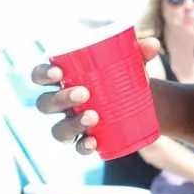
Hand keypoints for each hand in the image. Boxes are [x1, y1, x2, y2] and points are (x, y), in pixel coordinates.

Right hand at [34, 37, 160, 153]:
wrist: (143, 101)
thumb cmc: (126, 74)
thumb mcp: (132, 62)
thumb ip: (141, 52)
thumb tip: (153, 45)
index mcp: (64, 78)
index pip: (40, 76)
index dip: (42, 75)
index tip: (58, 72)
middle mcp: (62, 102)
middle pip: (46, 104)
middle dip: (60, 99)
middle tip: (83, 93)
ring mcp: (71, 123)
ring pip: (58, 129)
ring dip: (71, 124)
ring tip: (93, 117)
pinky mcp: (86, 139)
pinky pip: (77, 147)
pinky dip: (83, 146)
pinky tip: (94, 143)